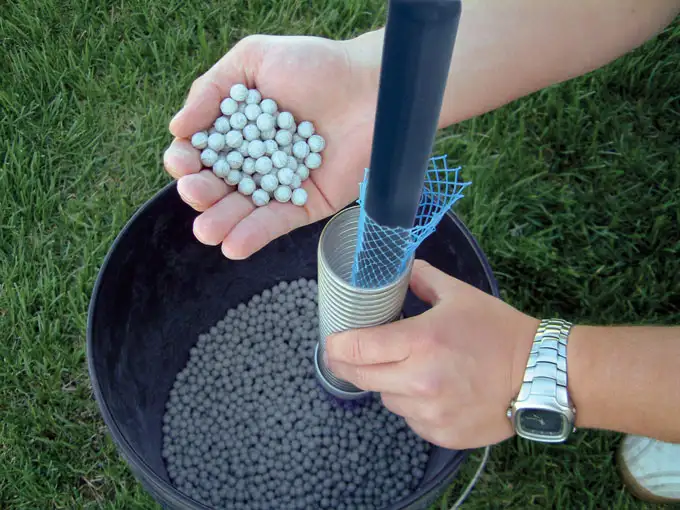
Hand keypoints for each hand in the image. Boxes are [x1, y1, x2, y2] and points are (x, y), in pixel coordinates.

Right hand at [163, 34, 377, 258]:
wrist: (371, 87)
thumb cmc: (315, 66)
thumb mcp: (254, 59)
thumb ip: (210, 90)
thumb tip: (176, 128)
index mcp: (237, 129)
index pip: (202, 151)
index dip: (187, 159)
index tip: (183, 162)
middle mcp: (254, 160)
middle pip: (218, 183)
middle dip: (202, 192)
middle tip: (196, 192)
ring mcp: (279, 185)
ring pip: (244, 209)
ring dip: (222, 222)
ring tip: (207, 230)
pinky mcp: (307, 205)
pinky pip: (278, 223)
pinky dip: (255, 235)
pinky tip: (233, 246)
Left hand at [325, 259, 538, 449]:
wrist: (539, 374)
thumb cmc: (498, 331)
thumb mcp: (459, 295)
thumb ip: (422, 279)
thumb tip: (400, 268)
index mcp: (421, 342)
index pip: (357, 348)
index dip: (337, 345)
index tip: (332, 341)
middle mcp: (420, 381)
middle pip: (360, 377)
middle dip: (348, 365)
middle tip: (346, 356)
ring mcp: (429, 413)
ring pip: (386, 399)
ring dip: (388, 384)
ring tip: (412, 370)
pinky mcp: (440, 434)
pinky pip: (409, 419)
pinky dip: (412, 406)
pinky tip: (433, 392)